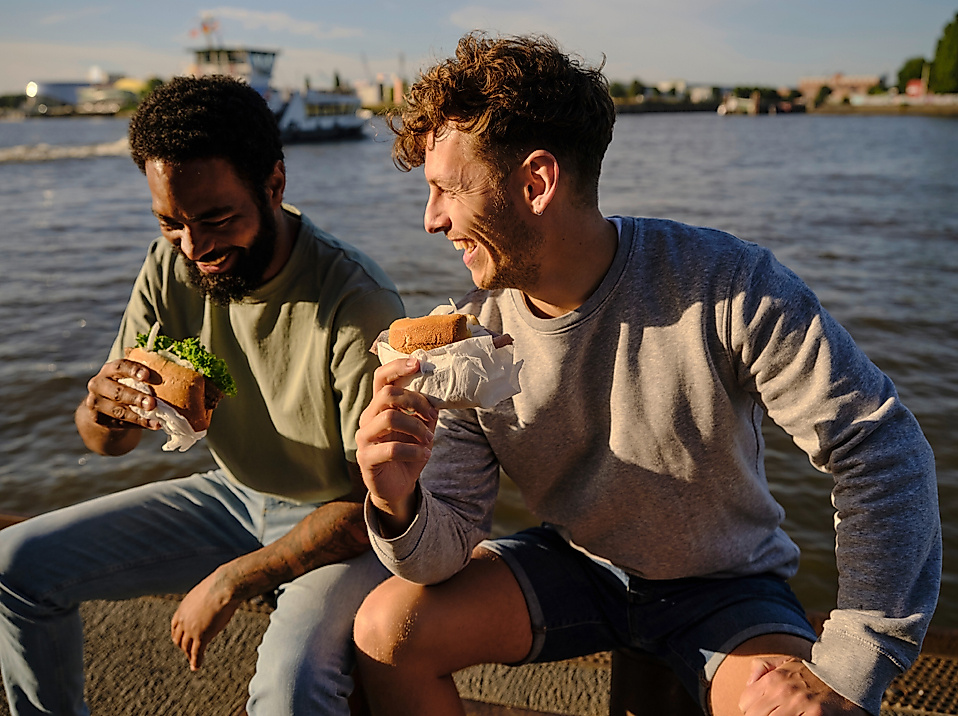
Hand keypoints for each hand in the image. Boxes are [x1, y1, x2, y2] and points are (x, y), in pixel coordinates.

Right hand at [83, 357, 160, 429]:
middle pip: (117, 392)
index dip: (133, 370)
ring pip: (118, 411)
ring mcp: (96, 403)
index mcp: (109, 370)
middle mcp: (98, 384)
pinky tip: (154, 424)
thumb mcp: (129, 377)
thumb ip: (144, 376)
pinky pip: (122, 423)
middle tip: (152, 403)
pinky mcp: (99, 419)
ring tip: (157, 418)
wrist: (105, 408)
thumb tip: (173, 375)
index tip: (147, 376)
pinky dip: (140, 424)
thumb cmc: (125, 387)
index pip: (120, 367)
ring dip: (139, 416)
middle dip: (136, 398)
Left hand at [170, 570, 241, 670]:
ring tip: (193, 662)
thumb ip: (206, 597)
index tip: (183, 639)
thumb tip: (217, 591)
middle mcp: (183, 620)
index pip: (175, 626)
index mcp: (183, 608)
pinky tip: (196, 667)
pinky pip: (197, 653)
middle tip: (188, 652)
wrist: (224, 586)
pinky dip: (196, 661)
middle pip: (179, 639)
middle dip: (183, 646)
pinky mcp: (201, 636)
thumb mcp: (207, 591)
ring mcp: (191, 629)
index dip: (179, 634)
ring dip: (189, 656)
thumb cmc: (221, 584)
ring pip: (187, 648)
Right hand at [356, 356, 438, 532]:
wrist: (398, 487)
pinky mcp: (366, 458)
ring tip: (429, 440)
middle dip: (415, 402)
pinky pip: (392, 448)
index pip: (381, 378)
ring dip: (416, 427)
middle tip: (432, 418)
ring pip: (389, 418)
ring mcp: (364, 438)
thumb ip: (426, 410)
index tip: (418, 363)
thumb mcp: (421, 429)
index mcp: (380, 407)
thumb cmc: (408, 454)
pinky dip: (414, 450)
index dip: (398, 367)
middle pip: (387, 394)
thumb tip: (440, 391)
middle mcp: (368, 418)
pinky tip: (425, 454)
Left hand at [739, 656, 868, 714]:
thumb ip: (763, 668)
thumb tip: (749, 684)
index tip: (763, 710)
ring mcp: (800, 706)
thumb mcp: (786, 661)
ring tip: (788, 714)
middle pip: (755, 715)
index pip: (745, 704)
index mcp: (774, 679)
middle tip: (775, 712)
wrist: (850, 671)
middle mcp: (784, 692)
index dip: (751, 710)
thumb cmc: (816, 671)